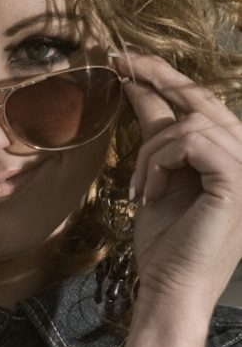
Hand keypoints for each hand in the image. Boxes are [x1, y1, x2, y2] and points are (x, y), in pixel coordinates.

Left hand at [111, 51, 241, 324]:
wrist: (170, 287)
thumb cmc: (166, 240)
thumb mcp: (157, 172)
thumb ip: (156, 130)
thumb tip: (136, 85)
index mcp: (233, 154)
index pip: (202, 102)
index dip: (166, 75)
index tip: (126, 58)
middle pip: (202, 98)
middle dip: (155, 75)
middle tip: (117, 61)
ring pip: (190, 123)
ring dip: (150, 152)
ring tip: (138, 187)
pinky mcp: (238, 181)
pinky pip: (192, 142)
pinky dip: (160, 163)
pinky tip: (149, 193)